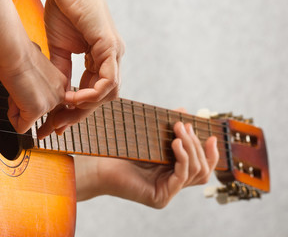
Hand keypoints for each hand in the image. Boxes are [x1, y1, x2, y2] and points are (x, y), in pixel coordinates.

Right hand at [0, 42, 66, 133]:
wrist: (15, 51)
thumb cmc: (19, 54)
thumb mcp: (35, 72)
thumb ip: (37, 86)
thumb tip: (27, 97)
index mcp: (61, 83)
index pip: (52, 105)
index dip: (40, 110)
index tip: (40, 122)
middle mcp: (60, 94)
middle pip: (39, 114)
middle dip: (24, 107)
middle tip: (18, 91)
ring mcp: (50, 103)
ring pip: (29, 120)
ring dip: (17, 109)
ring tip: (16, 89)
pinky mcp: (37, 110)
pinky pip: (21, 127)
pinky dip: (12, 117)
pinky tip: (12, 100)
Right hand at [38, 0, 124, 137]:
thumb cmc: (63, 12)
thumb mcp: (61, 50)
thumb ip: (64, 74)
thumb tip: (61, 96)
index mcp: (101, 59)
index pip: (94, 92)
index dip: (76, 110)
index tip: (57, 122)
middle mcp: (111, 58)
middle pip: (103, 97)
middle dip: (80, 114)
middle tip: (57, 125)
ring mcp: (114, 53)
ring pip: (109, 92)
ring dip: (86, 106)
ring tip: (65, 111)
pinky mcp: (110, 46)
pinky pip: (108, 79)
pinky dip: (92, 93)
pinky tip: (75, 98)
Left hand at [75, 121, 218, 207]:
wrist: (99, 164)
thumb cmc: (122, 150)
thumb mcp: (150, 137)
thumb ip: (168, 129)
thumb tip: (184, 111)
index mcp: (172, 172)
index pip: (201, 166)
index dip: (210, 152)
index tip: (211, 135)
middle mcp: (172, 184)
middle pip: (202, 169)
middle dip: (197, 145)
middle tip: (184, 125)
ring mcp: (167, 192)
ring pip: (195, 172)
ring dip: (191, 148)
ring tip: (180, 130)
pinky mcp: (160, 198)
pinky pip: (181, 177)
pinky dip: (182, 158)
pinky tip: (176, 144)